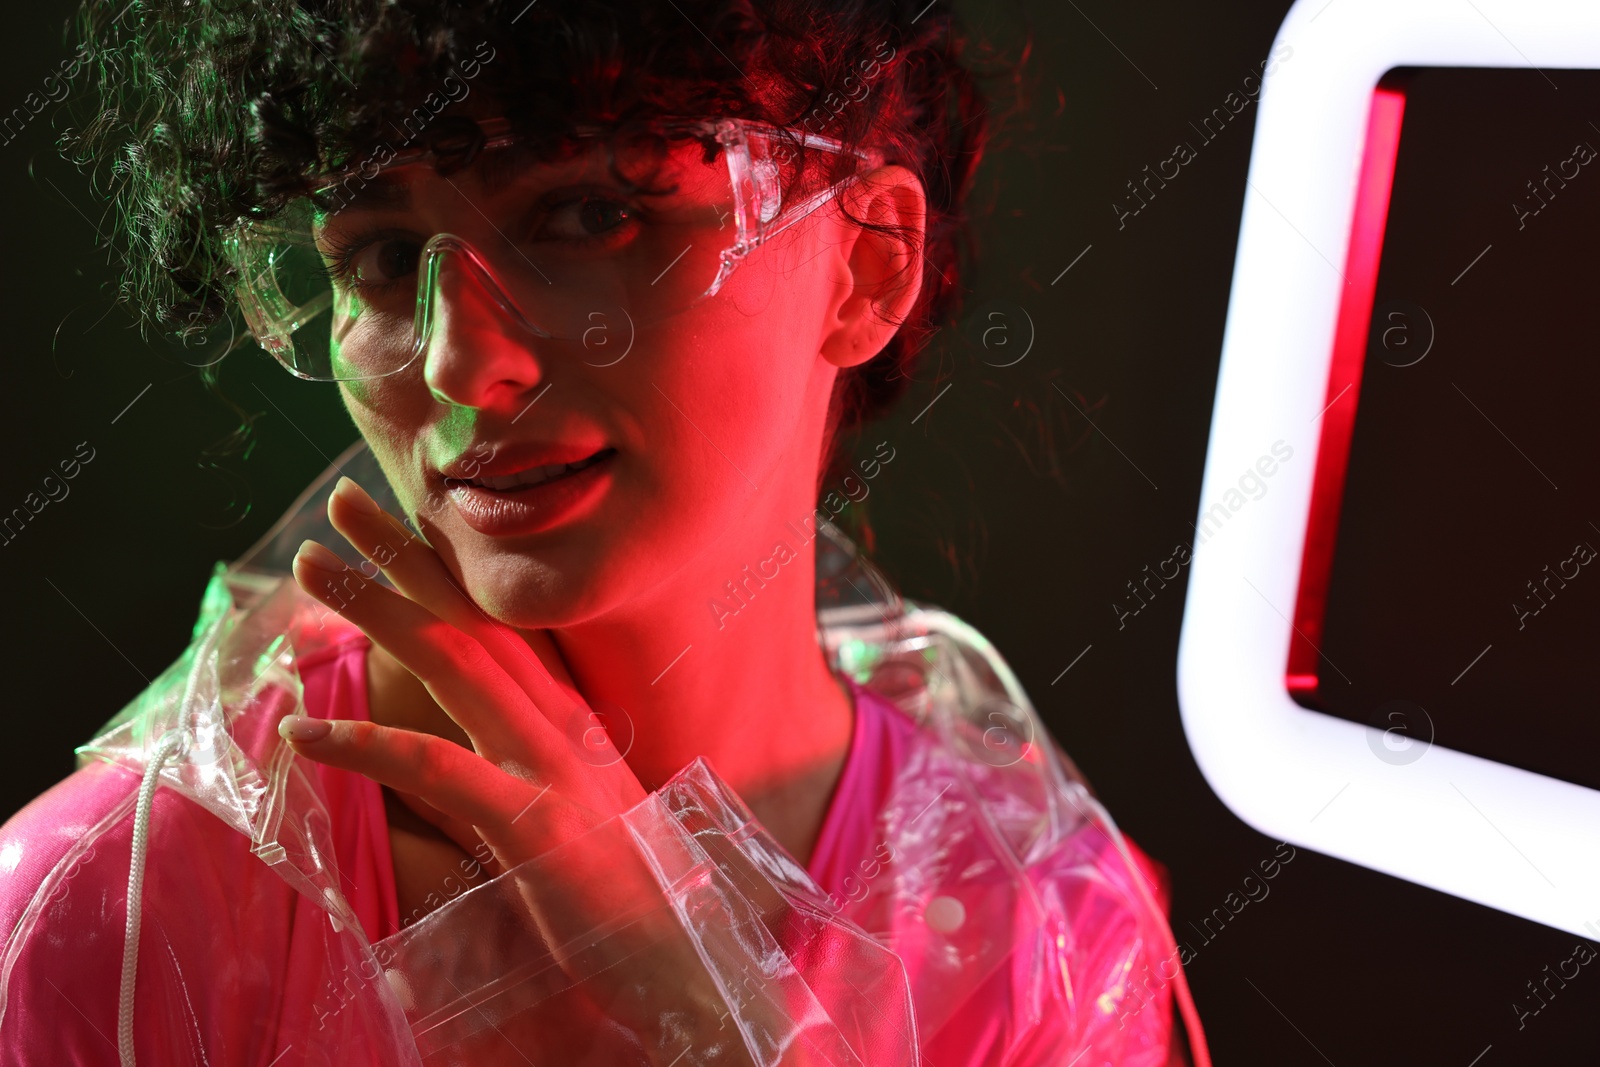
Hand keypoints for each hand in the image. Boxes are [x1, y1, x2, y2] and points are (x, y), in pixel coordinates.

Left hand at [281, 476, 648, 877]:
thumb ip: (522, 770)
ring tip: (314, 568)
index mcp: (572, 719)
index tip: (401, 516)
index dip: (450, 566)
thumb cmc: (634, 891)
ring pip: (456, 665)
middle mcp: (562, 725)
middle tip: (342, 499)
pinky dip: (364, 746)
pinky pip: (435, 770)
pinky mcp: (534, 825)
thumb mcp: (581, 810)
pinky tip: (305, 730)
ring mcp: (551, 768)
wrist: (689, 955)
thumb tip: (455, 755)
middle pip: (475, 620)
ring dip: (380, 608)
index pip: (504, 623)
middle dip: (406, 554)